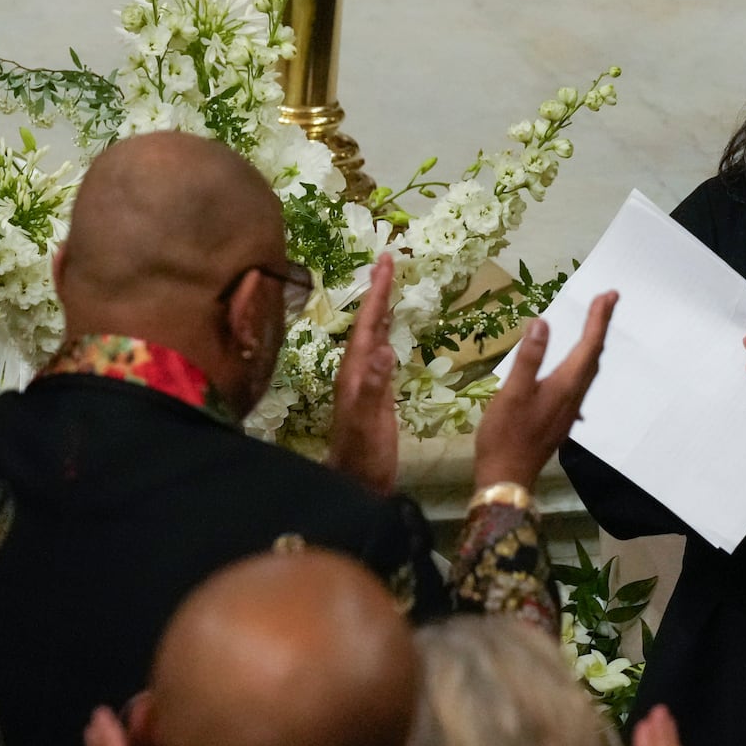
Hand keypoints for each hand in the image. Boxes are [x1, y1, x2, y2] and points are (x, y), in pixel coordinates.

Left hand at [328, 255, 399, 495]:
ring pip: (373, 336)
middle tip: (387, 261)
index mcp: (355, 373)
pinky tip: (389, 333)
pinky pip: (380, 354)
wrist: (357, 484)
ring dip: (380, 310)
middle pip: (367, 323)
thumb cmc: (364, 456)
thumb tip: (383, 349)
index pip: (367, 325)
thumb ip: (374, 387)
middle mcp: (357, 371)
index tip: (385, 264)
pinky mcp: (376, 393)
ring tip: (388, 286)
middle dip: (377, 292)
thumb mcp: (369, 422)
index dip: (376, 295)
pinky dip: (386, 335)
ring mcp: (365, 382)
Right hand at [473, 291, 618, 489]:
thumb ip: (528, 358)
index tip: (610, 295)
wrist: (507, 477)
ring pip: (589, 371)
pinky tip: (575, 366)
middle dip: (601, 326)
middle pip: (594, 356)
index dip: (599, 319)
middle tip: (606, 301)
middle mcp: (573, 396)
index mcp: (564, 386)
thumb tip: (543, 322)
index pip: (589, 346)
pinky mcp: (561, 418)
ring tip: (594, 325)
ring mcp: (569, 409)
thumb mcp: (512, 393)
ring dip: (593, 345)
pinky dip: (583, 363)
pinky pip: (580, 383)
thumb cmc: (505, 435)